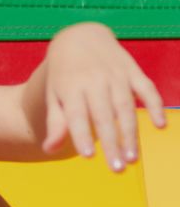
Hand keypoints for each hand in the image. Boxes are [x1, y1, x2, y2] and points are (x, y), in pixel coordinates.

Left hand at [36, 22, 165, 169]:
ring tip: (132, 157)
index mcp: (69, 87)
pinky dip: (154, 105)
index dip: (82, 135)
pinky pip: (146, 88)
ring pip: (125, 106)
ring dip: (131, 133)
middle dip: (110, 143)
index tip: (88, 156)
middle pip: (103, 115)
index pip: (76, 114)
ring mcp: (114, 74)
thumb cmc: (64, 74)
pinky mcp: (132, 70)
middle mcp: (92, 80)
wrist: (80, 37)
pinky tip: (159, 125)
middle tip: (117, 169)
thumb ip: (55, 122)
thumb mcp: (54, 94)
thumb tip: (48, 150)